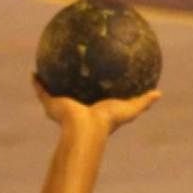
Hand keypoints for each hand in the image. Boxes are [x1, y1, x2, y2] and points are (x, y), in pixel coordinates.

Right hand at [32, 75, 161, 132]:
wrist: (85, 128)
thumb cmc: (107, 121)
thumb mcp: (129, 109)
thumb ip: (143, 101)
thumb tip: (159, 93)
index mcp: (92, 110)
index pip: (94, 96)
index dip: (95, 88)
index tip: (95, 77)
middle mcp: (76, 108)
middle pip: (72, 94)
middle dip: (70, 83)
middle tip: (70, 68)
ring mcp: (62, 107)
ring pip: (53, 92)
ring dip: (50, 81)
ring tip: (47, 64)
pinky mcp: (50, 104)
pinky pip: (40, 90)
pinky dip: (36, 82)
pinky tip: (33, 71)